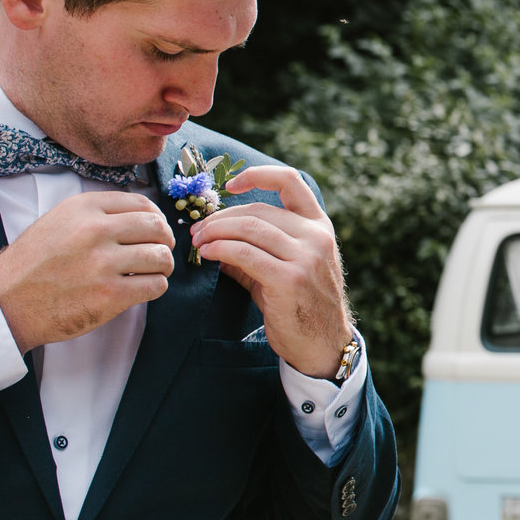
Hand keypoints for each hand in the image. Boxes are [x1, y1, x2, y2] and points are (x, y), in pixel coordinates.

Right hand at [0, 191, 176, 350]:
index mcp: (83, 208)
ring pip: (161, 257)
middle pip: (157, 227)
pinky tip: (141, 288)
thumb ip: (98, 214)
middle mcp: (94, 231)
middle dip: (164, 241)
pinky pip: (156, 285)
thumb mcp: (59, 221)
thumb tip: (144, 215)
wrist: (6, 303)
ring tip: (151, 272)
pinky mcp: (110, 295)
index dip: (156, 218)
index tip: (153, 231)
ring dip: (162, 266)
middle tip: (158, 252)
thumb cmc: (33, 264)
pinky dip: (155, 287)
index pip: (142, 204)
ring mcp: (103, 264)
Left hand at [188, 167, 352, 376]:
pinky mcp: (290, 279)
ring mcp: (306, 257)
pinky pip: (245, 254)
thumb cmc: (299, 304)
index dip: (258, 175)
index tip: (231, 184)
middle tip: (197, 231)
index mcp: (319, 226)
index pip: (290, 183)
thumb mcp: (285, 267)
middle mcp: (316, 236)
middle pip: (258, 210)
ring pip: (249, 229)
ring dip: (215, 233)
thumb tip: (213, 235)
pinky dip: (220, 250)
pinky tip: (208, 255)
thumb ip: (257, 247)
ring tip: (198, 243)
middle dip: (220, 218)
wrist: (322, 343)